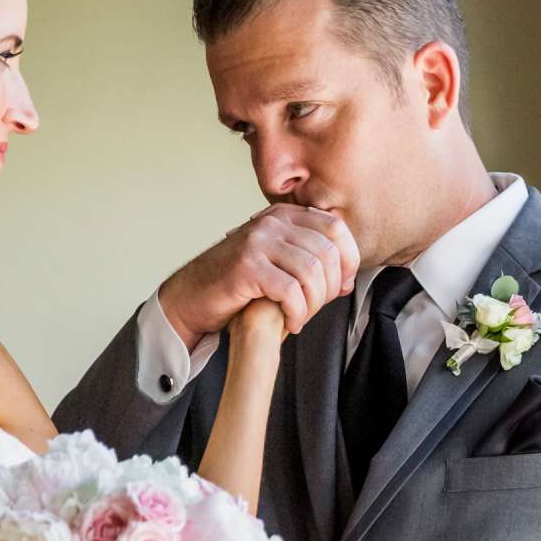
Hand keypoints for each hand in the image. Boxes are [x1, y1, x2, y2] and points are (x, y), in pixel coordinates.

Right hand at [158, 204, 358, 342]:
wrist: (192, 296)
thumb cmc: (238, 284)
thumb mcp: (277, 263)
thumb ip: (309, 262)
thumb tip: (347, 280)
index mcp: (284, 216)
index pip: (335, 228)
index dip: (348, 259)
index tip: (342, 285)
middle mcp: (272, 223)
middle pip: (327, 251)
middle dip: (330, 287)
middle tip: (317, 308)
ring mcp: (258, 242)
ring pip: (311, 272)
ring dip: (314, 303)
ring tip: (302, 317)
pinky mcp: (246, 267)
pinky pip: (290, 291)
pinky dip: (297, 313)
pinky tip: (291, 324)